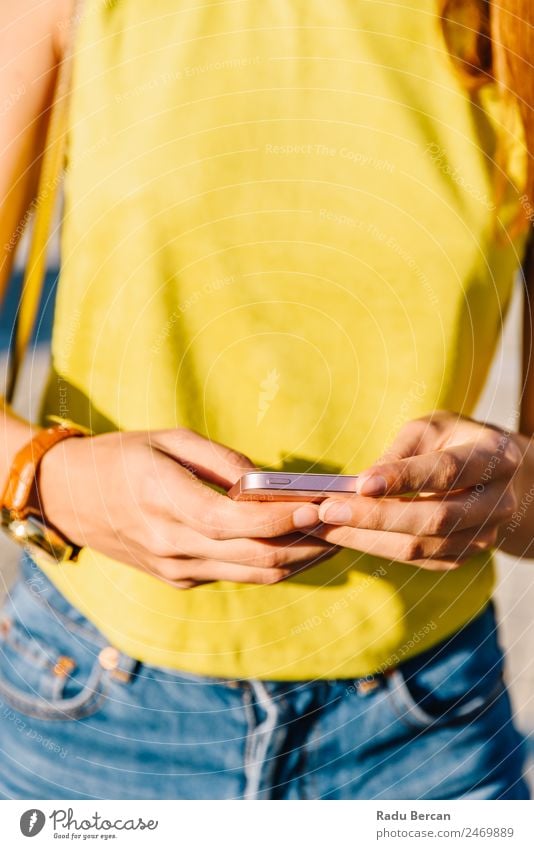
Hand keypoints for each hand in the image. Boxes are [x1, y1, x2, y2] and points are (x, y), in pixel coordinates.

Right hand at [36, 428, 334, 587]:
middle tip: (341, 524)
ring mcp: (175, 569)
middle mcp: (173, 545)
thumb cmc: (120, 456)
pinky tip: (292, 544)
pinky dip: (269, 563)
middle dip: (307, 543)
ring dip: (297, 560)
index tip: (319, 506)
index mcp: (167, 501)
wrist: (67, 496)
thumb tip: (268, 483)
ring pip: (252, 574)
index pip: (239, 523)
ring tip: (330, 538)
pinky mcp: (178, 579)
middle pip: (256, 557)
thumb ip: (222, 461)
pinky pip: (234, 575)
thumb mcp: (169, 439)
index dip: (284, 519)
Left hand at [312, 411, 521, 569]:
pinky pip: (417, 561)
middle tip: (327, 511)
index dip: (403, 478)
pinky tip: (342, 536)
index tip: (360, 484)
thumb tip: (360, 486)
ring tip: (323, 526)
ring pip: (422, 547)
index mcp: (494, 456)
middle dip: (375, 516)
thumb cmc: (453, 441)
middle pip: (434, 518)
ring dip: (367, 539)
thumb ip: (400, 454)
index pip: (447, 471)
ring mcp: (484, 535)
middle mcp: (497, 501)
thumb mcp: (430, 430)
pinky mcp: (464, 557)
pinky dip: (376, 549)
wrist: (497, 475)